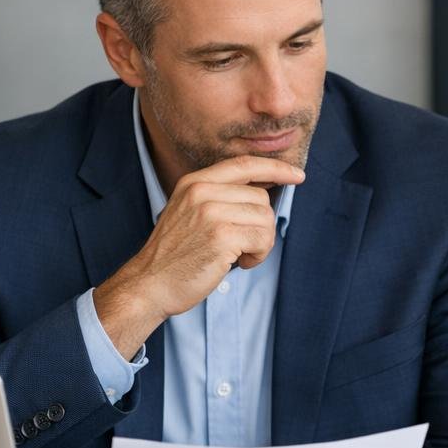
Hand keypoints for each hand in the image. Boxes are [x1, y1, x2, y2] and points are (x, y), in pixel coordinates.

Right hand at [94, 155, 304, 356]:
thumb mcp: (190, 213)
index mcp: (195, 182)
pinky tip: (238, 263)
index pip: (244, 164)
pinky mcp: (221, 236)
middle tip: (242, 245)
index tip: (296, 175)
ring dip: (261, 243)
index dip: (274, 168)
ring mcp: (211, 212)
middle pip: (261, 198)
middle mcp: (202, 192)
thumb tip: (264, 191)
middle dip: (261, 225)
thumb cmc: (175, 255)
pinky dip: (258, 256)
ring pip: (266, 219)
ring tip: (237, 255)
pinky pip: (263, 239)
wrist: (150, 283)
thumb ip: (220, 197)